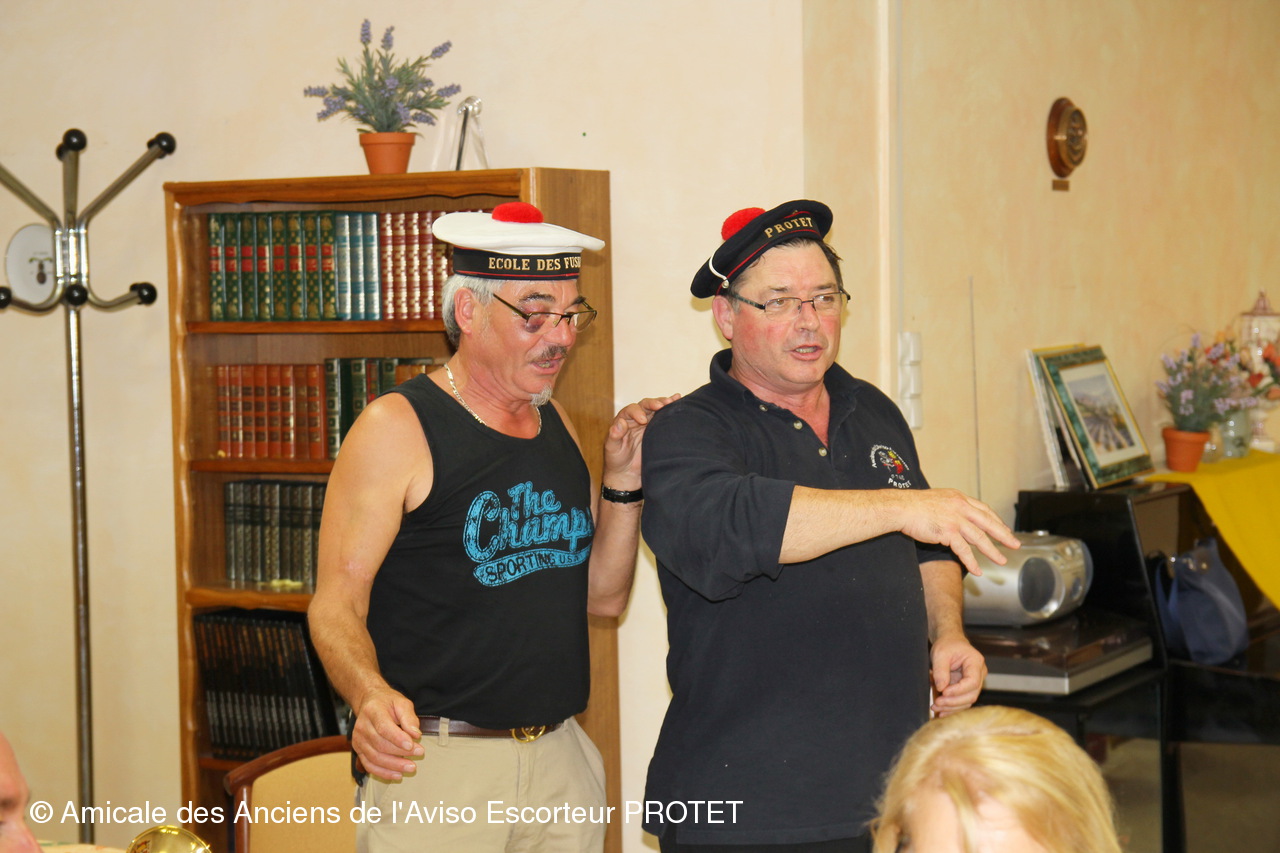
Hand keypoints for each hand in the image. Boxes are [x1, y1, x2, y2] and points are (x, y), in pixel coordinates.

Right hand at [351, 687, 423, 780]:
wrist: (369, 702)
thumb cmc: (388, 703)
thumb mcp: (402, 702)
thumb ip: (409, 718)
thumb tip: (416, 734)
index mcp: (372, 711)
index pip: (383, 727)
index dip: (397, 738)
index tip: (412, 745)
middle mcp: (362, 726)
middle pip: (380, 744)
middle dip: (400, 753)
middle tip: (419, 754)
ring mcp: (358, 739)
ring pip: (374, 757)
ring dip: (394, 766)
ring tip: (411, 767)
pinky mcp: (358, 750)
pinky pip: (369, 765)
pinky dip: (383, 773)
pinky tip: (397, 775)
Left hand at [601, 394, 680, 490]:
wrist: (628, 474)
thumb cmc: (617, 460)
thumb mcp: (612, 449)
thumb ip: (614, 436)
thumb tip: (620, 422)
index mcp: (624, 420)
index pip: (630, 410)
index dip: (636, 412)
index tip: (643, 420)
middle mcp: (637, 419)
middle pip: (645, 406)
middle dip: (653, 403)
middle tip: (661, 405)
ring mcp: (649, 423)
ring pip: (657, 409)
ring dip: (664, 403)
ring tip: (673, 401)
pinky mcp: (658, 429)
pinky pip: (664, 416)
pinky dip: (671, 407)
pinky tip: (678, 398)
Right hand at [894, 489, 1019, 575]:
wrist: (901, 507)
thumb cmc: (914, 505)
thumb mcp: (938, 500)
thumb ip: (951, 508)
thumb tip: (958, 518)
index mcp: (959, 498)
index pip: (984, 510)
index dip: (996, 521)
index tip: (1003, 529)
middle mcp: (960, 507)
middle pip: (988, 522)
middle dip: (1003, 535)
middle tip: (1014, 544)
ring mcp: (955, 519)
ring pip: (979, 537)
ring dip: (992, 551)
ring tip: (1001, 560)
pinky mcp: (948, 531)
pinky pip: (964, 550)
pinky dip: (971, 561)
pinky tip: (977, 570)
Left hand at [929, 633, 986, 716]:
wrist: (950, 642)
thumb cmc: (947, 644)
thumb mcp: (940, 653)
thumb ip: (941, 670)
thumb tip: (942, 688)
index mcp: (976, 663)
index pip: (972, 682)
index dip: (958, 690)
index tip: (944, 692)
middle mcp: (979, 674)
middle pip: (971, 694)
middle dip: (953, 702)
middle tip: (937, 703)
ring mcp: (974, 682)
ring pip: (967, 701)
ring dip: (952, 708)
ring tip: (936, 708)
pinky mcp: (967, 688)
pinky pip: (962, 701)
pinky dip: (952, 707)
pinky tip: (941, 711)